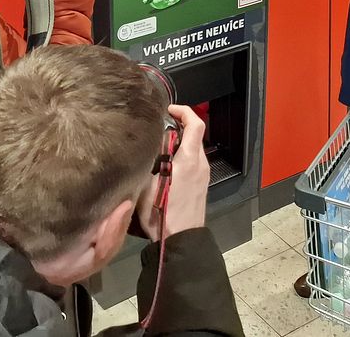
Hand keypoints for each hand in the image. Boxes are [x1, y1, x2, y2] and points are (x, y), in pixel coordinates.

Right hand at [135, 105, 208, 241]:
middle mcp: (200, 164)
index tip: (168, 110)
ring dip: (178, 144)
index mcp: (189, 159)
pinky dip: (181, 156)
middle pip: (193, 135)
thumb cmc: (162, 211)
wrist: (180, 240)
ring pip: (192, 150)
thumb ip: (148, 159)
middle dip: (177, 128)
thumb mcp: (147, 183)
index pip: (195, 123)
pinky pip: (193, 162)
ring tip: (156, 148)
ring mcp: (203, 175)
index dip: (183, 111)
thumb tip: (146, 143)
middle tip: (156, 130)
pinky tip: (164, 166)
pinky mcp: (201, 185)